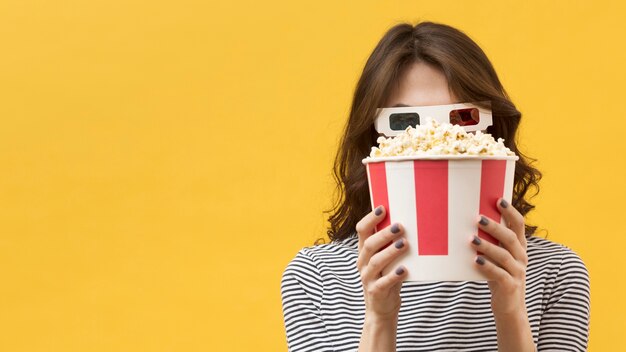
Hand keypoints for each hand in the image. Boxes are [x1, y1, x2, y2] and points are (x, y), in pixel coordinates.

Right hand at [355, 205, 408, 320]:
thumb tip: (409, 222)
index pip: (362, 231)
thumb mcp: (386, 260)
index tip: (382, 208)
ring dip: (390, 252)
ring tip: (405, 244)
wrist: (380, 309)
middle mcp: (363, 263)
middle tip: (400, 226)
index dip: (370, 219)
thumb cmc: (386, 278)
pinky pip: (383, 283)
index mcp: (364, 251)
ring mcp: (368, 278)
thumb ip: (391, 244)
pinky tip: (405, 270)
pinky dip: (394, 276)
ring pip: (376, 262)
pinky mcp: (376, 292)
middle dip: (384, 234)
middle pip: (369, 245)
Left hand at [471, 198, 527, 316]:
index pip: (519, 225)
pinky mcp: (510, 286)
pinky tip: (475, 261)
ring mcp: (518, 272)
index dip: (511, 212)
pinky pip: (499, 274)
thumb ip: (491, 242)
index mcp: (519, 246)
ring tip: (471, 239)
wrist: (509, 306)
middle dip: (495, 227)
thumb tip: (468, 220)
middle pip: (510, 238)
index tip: (499, 200)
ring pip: (504, 255)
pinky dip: (487, 267)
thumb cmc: (499, 275)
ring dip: (487, 246)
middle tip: (478, 218)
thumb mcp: (497, 257)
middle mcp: (521, 257)